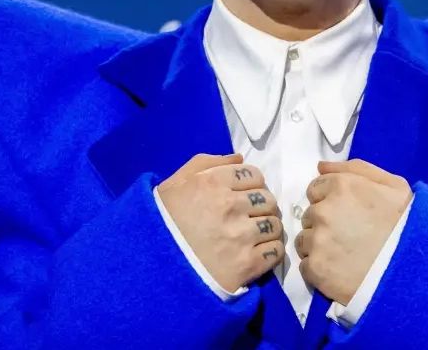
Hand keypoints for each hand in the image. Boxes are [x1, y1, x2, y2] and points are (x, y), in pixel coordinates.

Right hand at [157, 153, 284, 292]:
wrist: (151, 267)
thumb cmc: (163, 221)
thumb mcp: (175, 183)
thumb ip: (207, 164)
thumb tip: (239, 159)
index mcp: (214, 183)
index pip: (254, 175)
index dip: (250, 184)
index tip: (241, 196)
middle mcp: (231, 206)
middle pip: (268, 199)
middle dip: (260, 206)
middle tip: (246, 218)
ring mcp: (241, 236)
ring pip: (275, 224)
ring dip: (266, 229)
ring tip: (251, 236)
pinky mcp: (247, 265)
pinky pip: (276, 250)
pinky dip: (270, 251)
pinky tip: (255, 253)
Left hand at [295, 159, 412, 304]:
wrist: (413, 269)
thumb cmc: (408, 224)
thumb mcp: (394, 186)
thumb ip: (355, 169)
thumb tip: (321, 167)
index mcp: (340, 187)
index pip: (315, 189)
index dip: (330, 200)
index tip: (347, 214)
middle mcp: (324, 211)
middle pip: (310, 214)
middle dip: (325, 223)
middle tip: (349, 236)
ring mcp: (317, 241)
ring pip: (305, 240)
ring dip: (319, 246)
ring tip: (345, 255)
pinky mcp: (315, 269)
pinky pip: (306, 265)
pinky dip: (319, 268)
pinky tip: (340, 271)